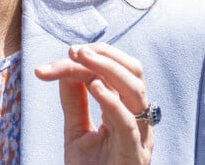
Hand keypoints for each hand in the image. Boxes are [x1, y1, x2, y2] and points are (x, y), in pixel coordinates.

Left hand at [35, 43, 153, 164]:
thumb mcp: (77, 130)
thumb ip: (73, 99)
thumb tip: (64, 65)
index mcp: (129, 110)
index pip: (117, 71)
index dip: (93, 56)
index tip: (66, 52)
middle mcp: (139, 119)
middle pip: (133, 72)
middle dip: (104, 54)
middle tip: (74, 50)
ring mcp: (140, 137)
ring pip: (135, 90)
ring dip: (106, 68)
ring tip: (80, 58)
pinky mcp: (133, 154)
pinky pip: (128, 122)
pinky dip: (112, 101)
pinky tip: (94, 87)